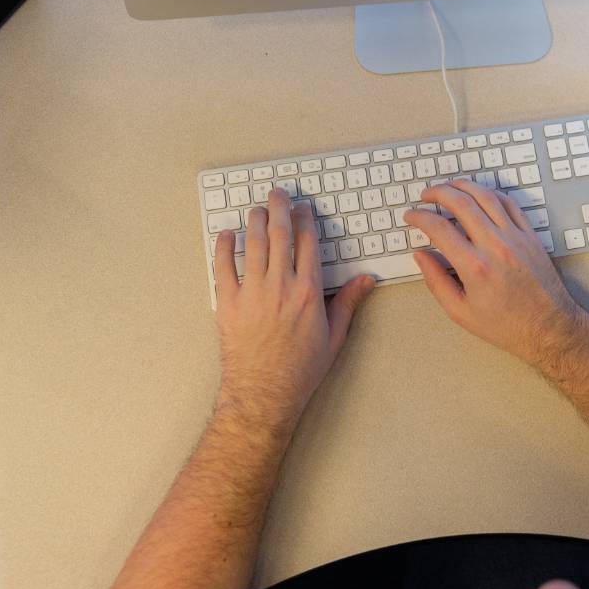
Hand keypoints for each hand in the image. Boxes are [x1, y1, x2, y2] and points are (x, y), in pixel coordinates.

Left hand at [213, 189, 374, 433]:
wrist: (263, 394)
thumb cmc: (300, 370)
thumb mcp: (334, 338)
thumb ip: (348, 304)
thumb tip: (366, 280)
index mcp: (308, 292)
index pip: (308, 244)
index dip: (306, 220)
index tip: (303, 208)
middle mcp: (280, 286)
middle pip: (281, 236)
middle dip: (279, 209)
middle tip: (277, 194)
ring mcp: (252, 293)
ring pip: (254, 245)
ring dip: (255, 222)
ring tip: (257, 208)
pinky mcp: (228, 303)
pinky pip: (223, 267)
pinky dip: (224, 248)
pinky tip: (227, 235)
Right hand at [403, 180, 588, 367]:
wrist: (547, 328)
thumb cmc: (506, 325)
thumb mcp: (460, 312)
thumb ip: (436, 281)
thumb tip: (421, 255)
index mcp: (474, 266)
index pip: (439, 228)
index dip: (419, 217)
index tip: (411, 215)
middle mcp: (495, 246)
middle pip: (461, 203)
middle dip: (438, 193)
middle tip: (426, 195)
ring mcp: (516, 237)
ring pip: (486, 196)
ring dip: (463, 185)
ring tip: (448, 186)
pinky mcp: (530, 236)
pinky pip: (510, 203)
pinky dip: (491, 193)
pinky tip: (480, 194)